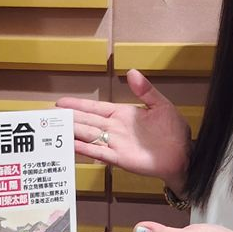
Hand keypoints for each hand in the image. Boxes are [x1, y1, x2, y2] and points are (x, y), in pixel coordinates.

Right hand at [56, 69, 191, 192]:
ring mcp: (116, 145)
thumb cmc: (174, 131)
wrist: (183, 155)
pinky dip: (85, 150)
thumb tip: (132, 72)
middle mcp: (115, 129)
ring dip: (72, 132)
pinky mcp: (120, 159)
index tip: (60, 102)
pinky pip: (99, 153)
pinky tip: (71, 146)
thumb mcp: (161, 105)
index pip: (95, 108)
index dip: (78, 105)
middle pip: (87, 122)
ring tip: (54, 129)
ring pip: (88, 136)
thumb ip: (145, 91)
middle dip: (69, 118)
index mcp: (122, 114)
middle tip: (48, 115)